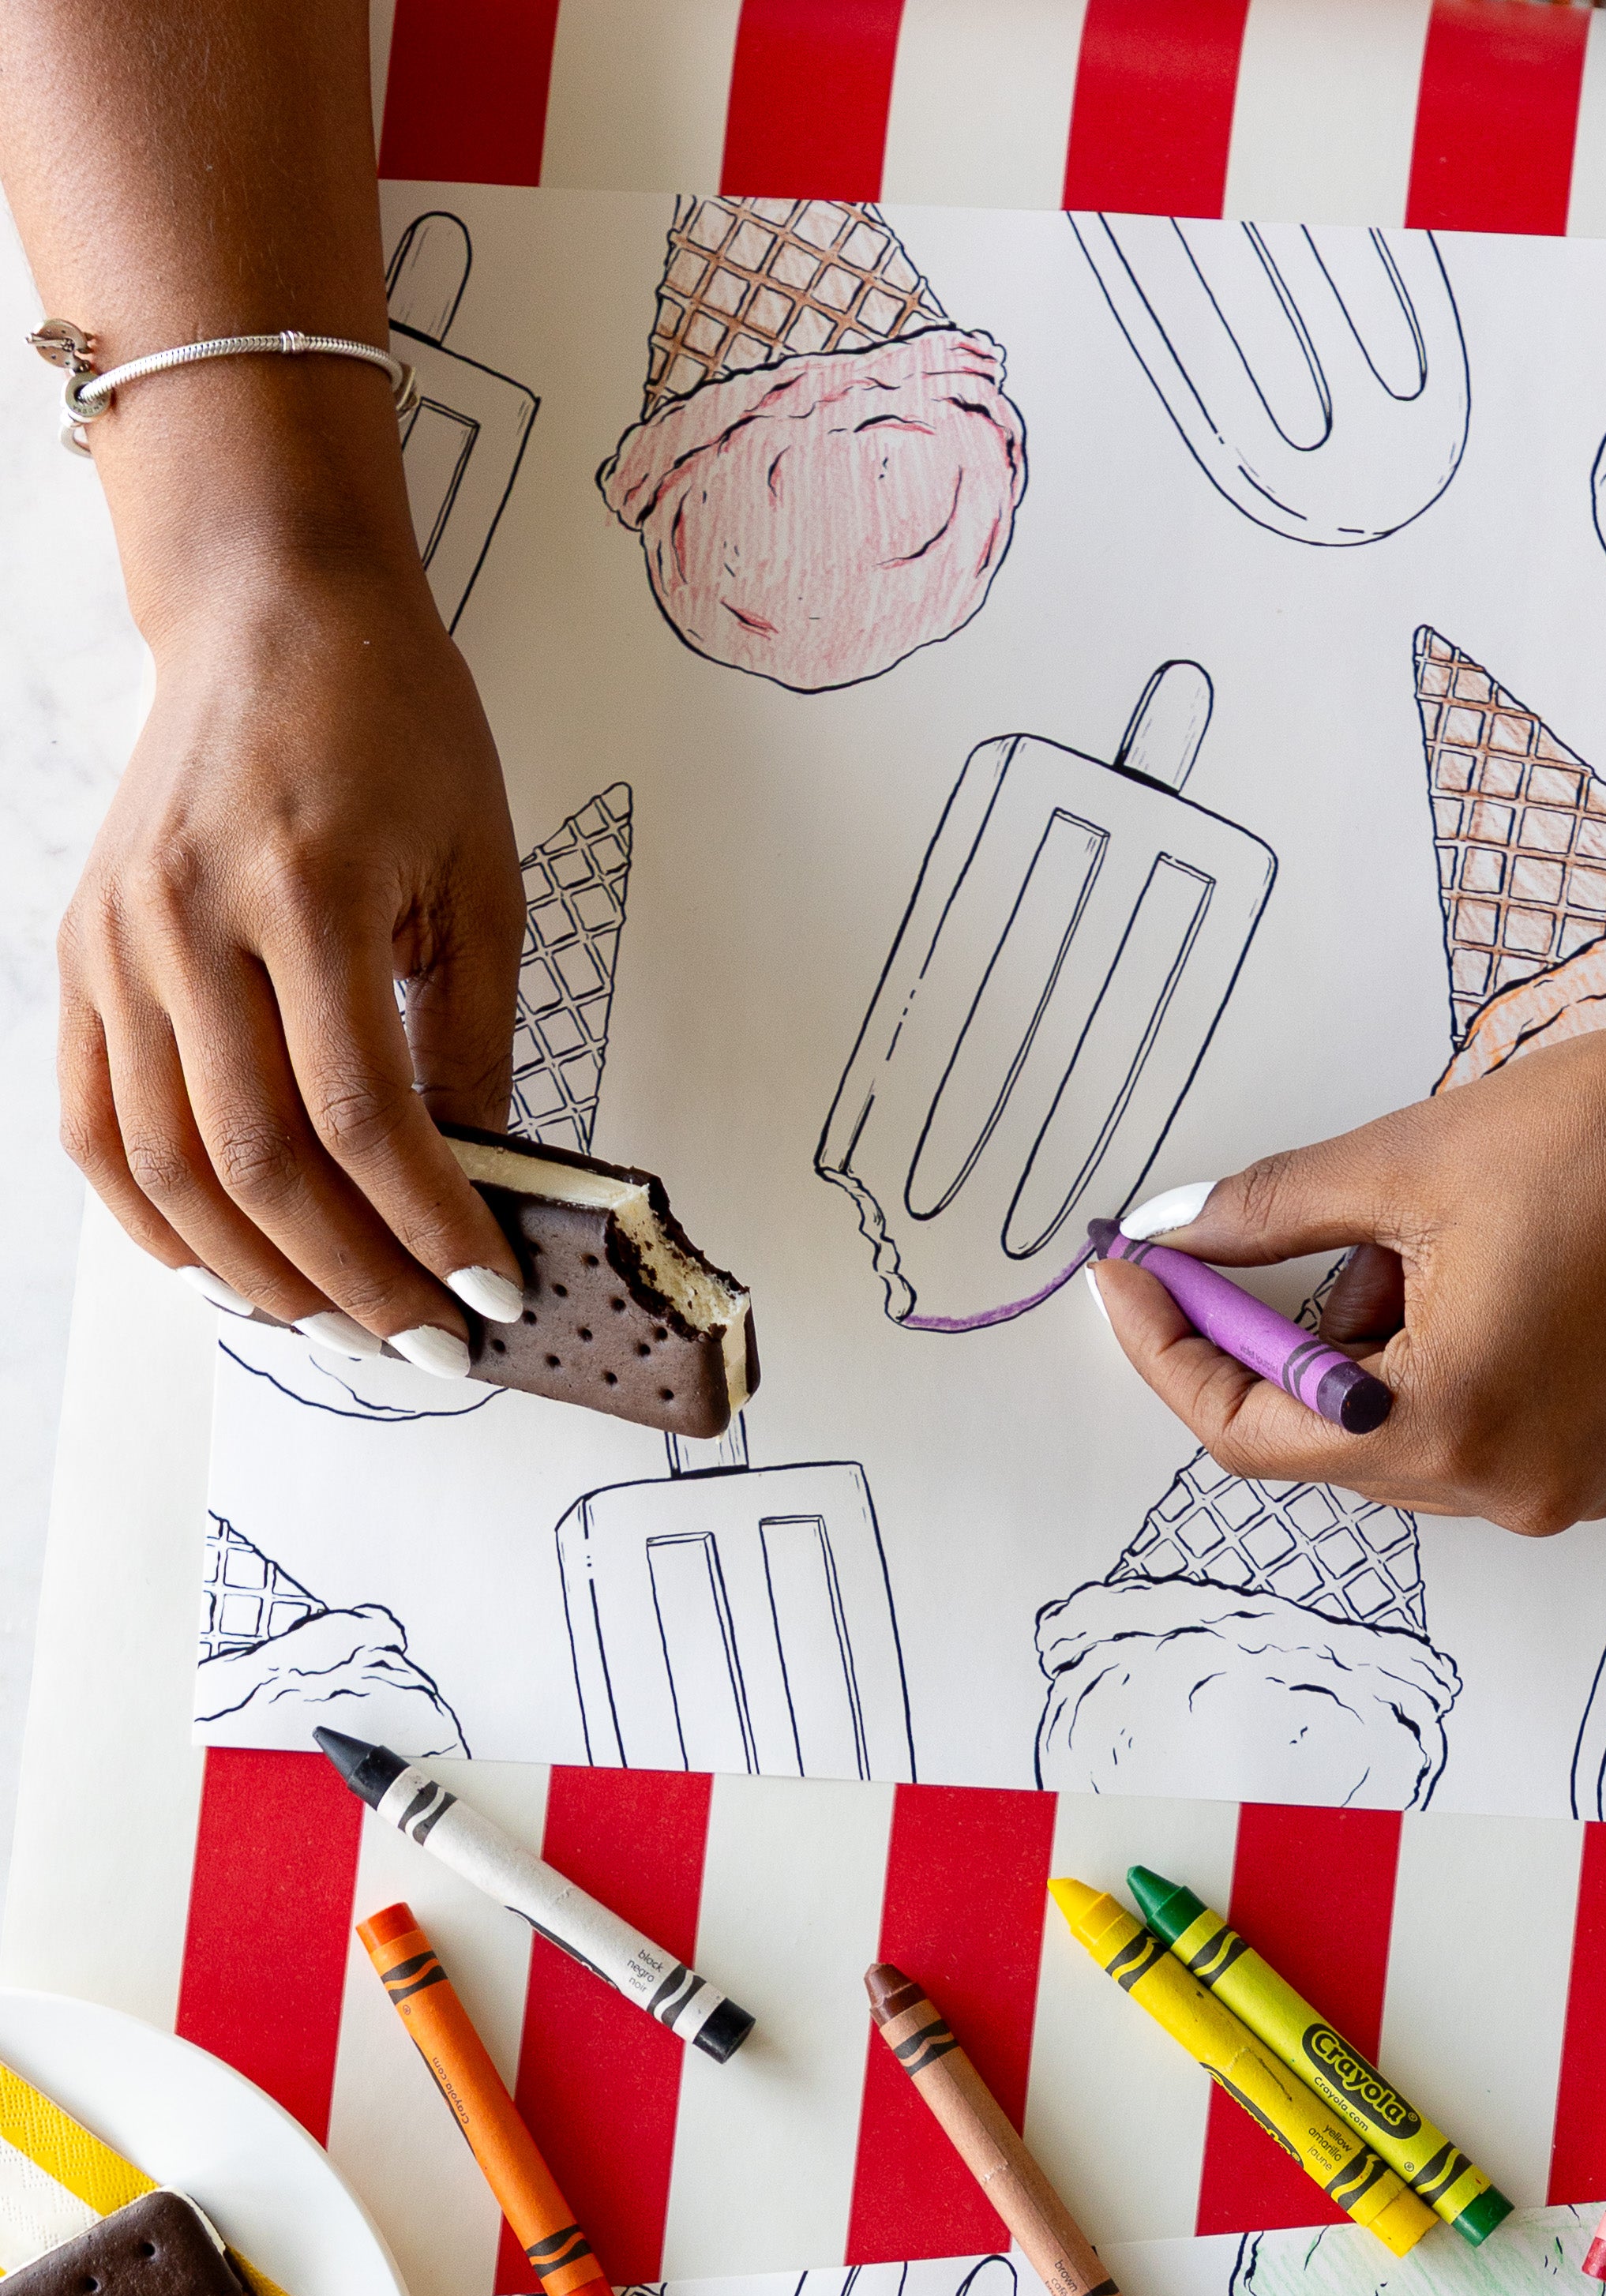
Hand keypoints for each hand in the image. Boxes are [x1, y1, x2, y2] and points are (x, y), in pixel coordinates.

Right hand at [58, 556, 527, 1360]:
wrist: (270, 607)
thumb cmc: (392, 725)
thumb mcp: (479, 876)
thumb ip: (473, 1039)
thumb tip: (482, 1192)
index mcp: (305, 887)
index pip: (365, 1117)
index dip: (429, 1227)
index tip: (490, 1293)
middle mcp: (188, 918)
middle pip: (261, 1163)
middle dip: (355, 1280)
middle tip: (427, 1342)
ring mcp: (117, 942)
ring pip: (170, 1167)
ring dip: (260, 1275)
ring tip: (342, 1327)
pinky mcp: (80, 955)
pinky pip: (94, 1127)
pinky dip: (156, 1222)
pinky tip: (227, 1271)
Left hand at [1091, 851, 1605, 1536]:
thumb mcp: (1409, 1161)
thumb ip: (1271, 1216)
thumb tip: (1174, 1234)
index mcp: (1446, 1424)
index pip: (1248, 1430)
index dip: (1171, 1349)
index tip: (1132, 1275)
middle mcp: (1503, 1487)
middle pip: (1323, 1439)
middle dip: (1281, 1334)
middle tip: (1273, 1227)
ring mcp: (1561, 1487)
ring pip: (1396, 1437)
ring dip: (1366, 1344)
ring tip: (1424, 1231)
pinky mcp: (1603, 1461)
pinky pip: (1471, 1431)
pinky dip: (1437, 1362)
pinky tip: (1478, 1267)